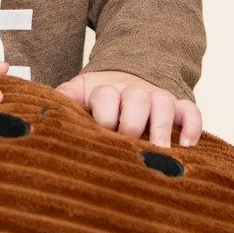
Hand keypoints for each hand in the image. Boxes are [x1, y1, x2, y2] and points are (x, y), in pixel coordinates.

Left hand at [55, 70, 201, 147]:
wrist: (123, 81)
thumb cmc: (95, 102)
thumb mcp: (75, 97)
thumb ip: (62, 102)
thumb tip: (40, 113)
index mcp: (105, 90)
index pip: (107, 97)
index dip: (105, 116)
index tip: (102, 133)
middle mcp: (133, 92)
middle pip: (137, 99)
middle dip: (133, 123)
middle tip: (130, 145)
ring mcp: (157, 98)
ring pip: (165, 103)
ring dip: (163, 127)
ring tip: (161, 151)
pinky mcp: (178, 106)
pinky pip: (191, 110)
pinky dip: (193, 126)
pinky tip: (187, 146)